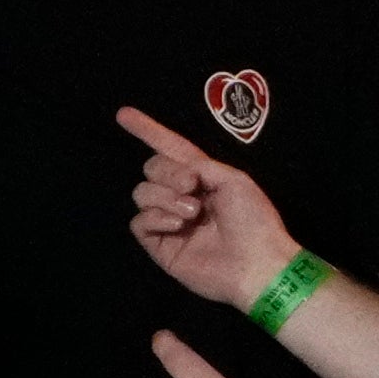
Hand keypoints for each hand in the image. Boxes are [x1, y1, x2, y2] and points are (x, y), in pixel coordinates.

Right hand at [119, 106, 291, 315]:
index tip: (123, 114)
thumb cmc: (253, 220)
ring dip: (166, 197)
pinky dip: (156, 218)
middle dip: (168, 172)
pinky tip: (178, 226)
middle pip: (151, 167)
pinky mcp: (160, 246)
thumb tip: (177, 172)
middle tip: (192, 186)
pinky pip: (139, 222)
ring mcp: (169, 221)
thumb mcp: (232, 178)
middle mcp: (182, 195)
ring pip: (142, 193)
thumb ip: (198, 164)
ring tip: (193, 213)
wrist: (255, 263)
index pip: (169, 147)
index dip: (148, 130)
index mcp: (202, 176)